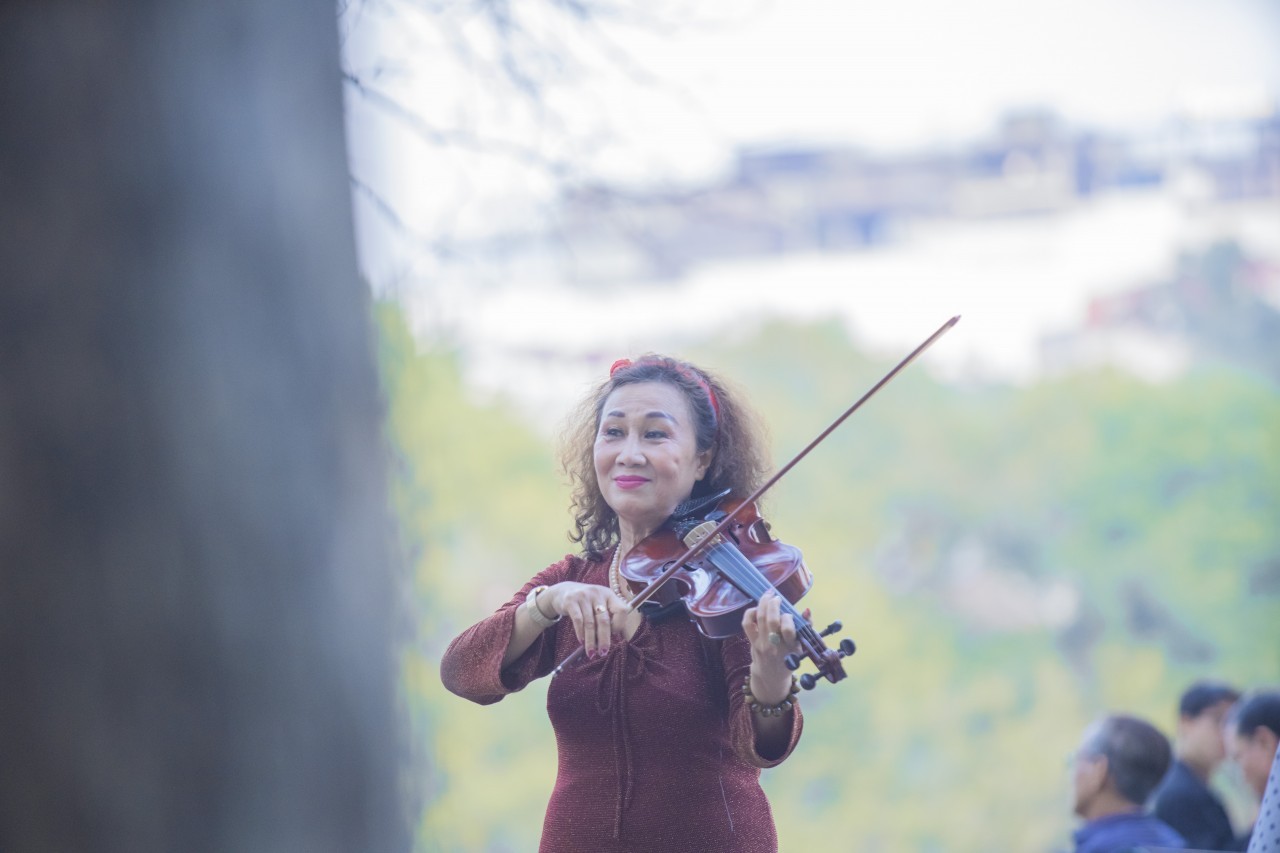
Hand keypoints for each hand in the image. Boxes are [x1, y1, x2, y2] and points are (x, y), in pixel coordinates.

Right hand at [544, 582, 626, 657]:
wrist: (562, 592)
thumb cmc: (585, 602)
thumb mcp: (599, 603)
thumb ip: (606, 616)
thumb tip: (609, 639)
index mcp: (609, 594)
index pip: (621, 610)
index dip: (619, 624)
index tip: (613, 634)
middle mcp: (598, 593)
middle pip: (604, 620)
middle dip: (604, 639)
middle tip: (603, 653)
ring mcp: (584, 596)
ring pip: (590, 623)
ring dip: (591, 641)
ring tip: (591, 652)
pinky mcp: (571, 601)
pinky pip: (578, 620)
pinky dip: (580, 633)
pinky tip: (581, 641)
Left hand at [742, 590, 804, 704]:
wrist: (771, 676)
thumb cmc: (789, 659)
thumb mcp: (801, 647)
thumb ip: (806, 628)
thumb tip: (806, 610)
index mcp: (791, 647)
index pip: (788, 629)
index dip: (789, 618)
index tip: (789, 615)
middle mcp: (775, 646)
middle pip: (772, 620)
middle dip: (774, 604)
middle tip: (777, 597)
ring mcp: (762, 644)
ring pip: (760, 618)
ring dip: (763, 603)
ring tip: (768, 595)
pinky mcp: (752, 642)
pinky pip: (747, 624)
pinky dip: (750, 613)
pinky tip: (757, 608)